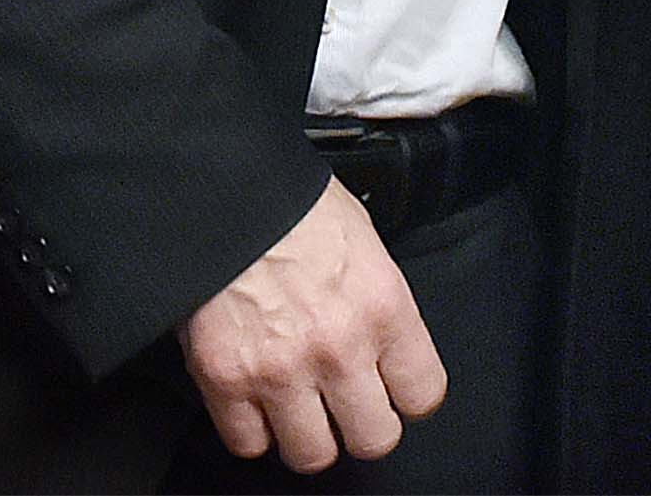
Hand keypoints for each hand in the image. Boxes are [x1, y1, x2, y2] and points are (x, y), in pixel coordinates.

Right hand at [180, 178, 444, 473]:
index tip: (397, 390)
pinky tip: (259, 399)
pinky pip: (250, 444)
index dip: (410, 395)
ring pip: (313, 455)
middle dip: (364, 425)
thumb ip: (381, 306)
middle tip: (350, 404)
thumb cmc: (297, 207)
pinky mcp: (227, 383)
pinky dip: (254, 428)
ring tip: (304, 406)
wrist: (230, 195)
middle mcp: (338, 347)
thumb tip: (387, 348)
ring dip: (310, 434)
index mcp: (383, 306)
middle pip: (374, 439)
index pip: (423, 394)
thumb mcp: (367, 244)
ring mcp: (281, 371)